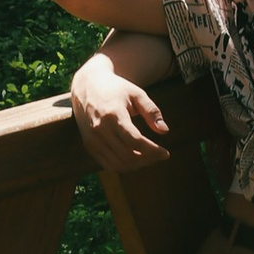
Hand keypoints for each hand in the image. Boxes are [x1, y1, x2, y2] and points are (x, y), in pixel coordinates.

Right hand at [72, 51, 174, 169]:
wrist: (87, 86)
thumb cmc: (116, 89)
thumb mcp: (136, 94)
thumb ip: (151, 111)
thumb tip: (165, 131)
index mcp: (113, 114)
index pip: (136, 141)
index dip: (153, 151)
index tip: (166, 153)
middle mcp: (100, 129)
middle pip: (128, 156)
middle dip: (148, 160)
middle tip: (159, 156)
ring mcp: (93, 140)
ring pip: (118, 165)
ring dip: (137, 166)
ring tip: (149, 158)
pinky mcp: (89, 146)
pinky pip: (108, 165)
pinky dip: (124, 167)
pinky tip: (134, 159)